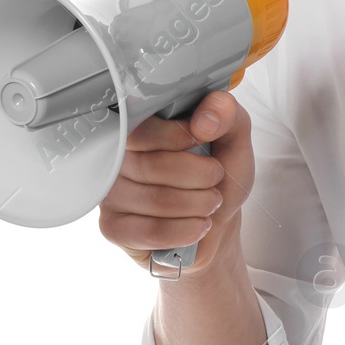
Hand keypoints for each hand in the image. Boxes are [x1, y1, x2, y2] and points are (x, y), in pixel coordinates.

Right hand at [97, 89, 254, 274]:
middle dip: (199, 175)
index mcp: (139, 128)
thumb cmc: (218, 175)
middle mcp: (117, 158)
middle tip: (216, 178)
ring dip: (198, 203)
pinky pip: (149, 231)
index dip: (178, 137)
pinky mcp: (113, 227)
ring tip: (212, 202)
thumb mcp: (233, 137)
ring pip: (155, 200)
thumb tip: (204, 120)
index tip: (202, 140)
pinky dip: (186, 230)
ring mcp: (111, 193)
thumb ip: (226, 114)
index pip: (142, 129)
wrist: (217, 220)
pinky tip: (199, 225)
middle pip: (152, 166)